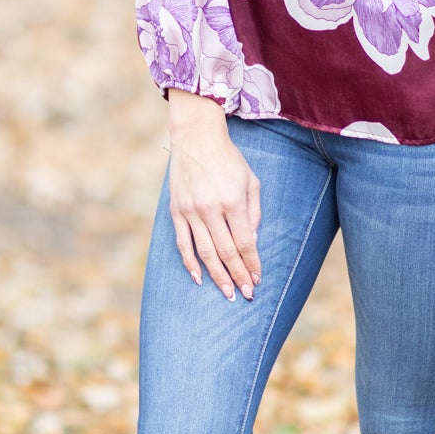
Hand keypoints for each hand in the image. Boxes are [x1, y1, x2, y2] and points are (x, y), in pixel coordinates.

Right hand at [166, 91, 260, 300]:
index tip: (257, 279)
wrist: (196, 138)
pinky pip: (183, 243)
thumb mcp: (250, 181)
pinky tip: (199, 278)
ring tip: (227, 293)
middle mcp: (210, 209)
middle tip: (246, 295)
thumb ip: (253, 213)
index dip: (252, 263)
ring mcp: (190, 211)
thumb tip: (250, 243)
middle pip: (226, 252)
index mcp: (232, 201)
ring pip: (205, 252)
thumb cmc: (228, 159)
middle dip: (238, 276)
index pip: (244, 242)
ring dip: (217, 276)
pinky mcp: (176, 211)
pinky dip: (190, 263)